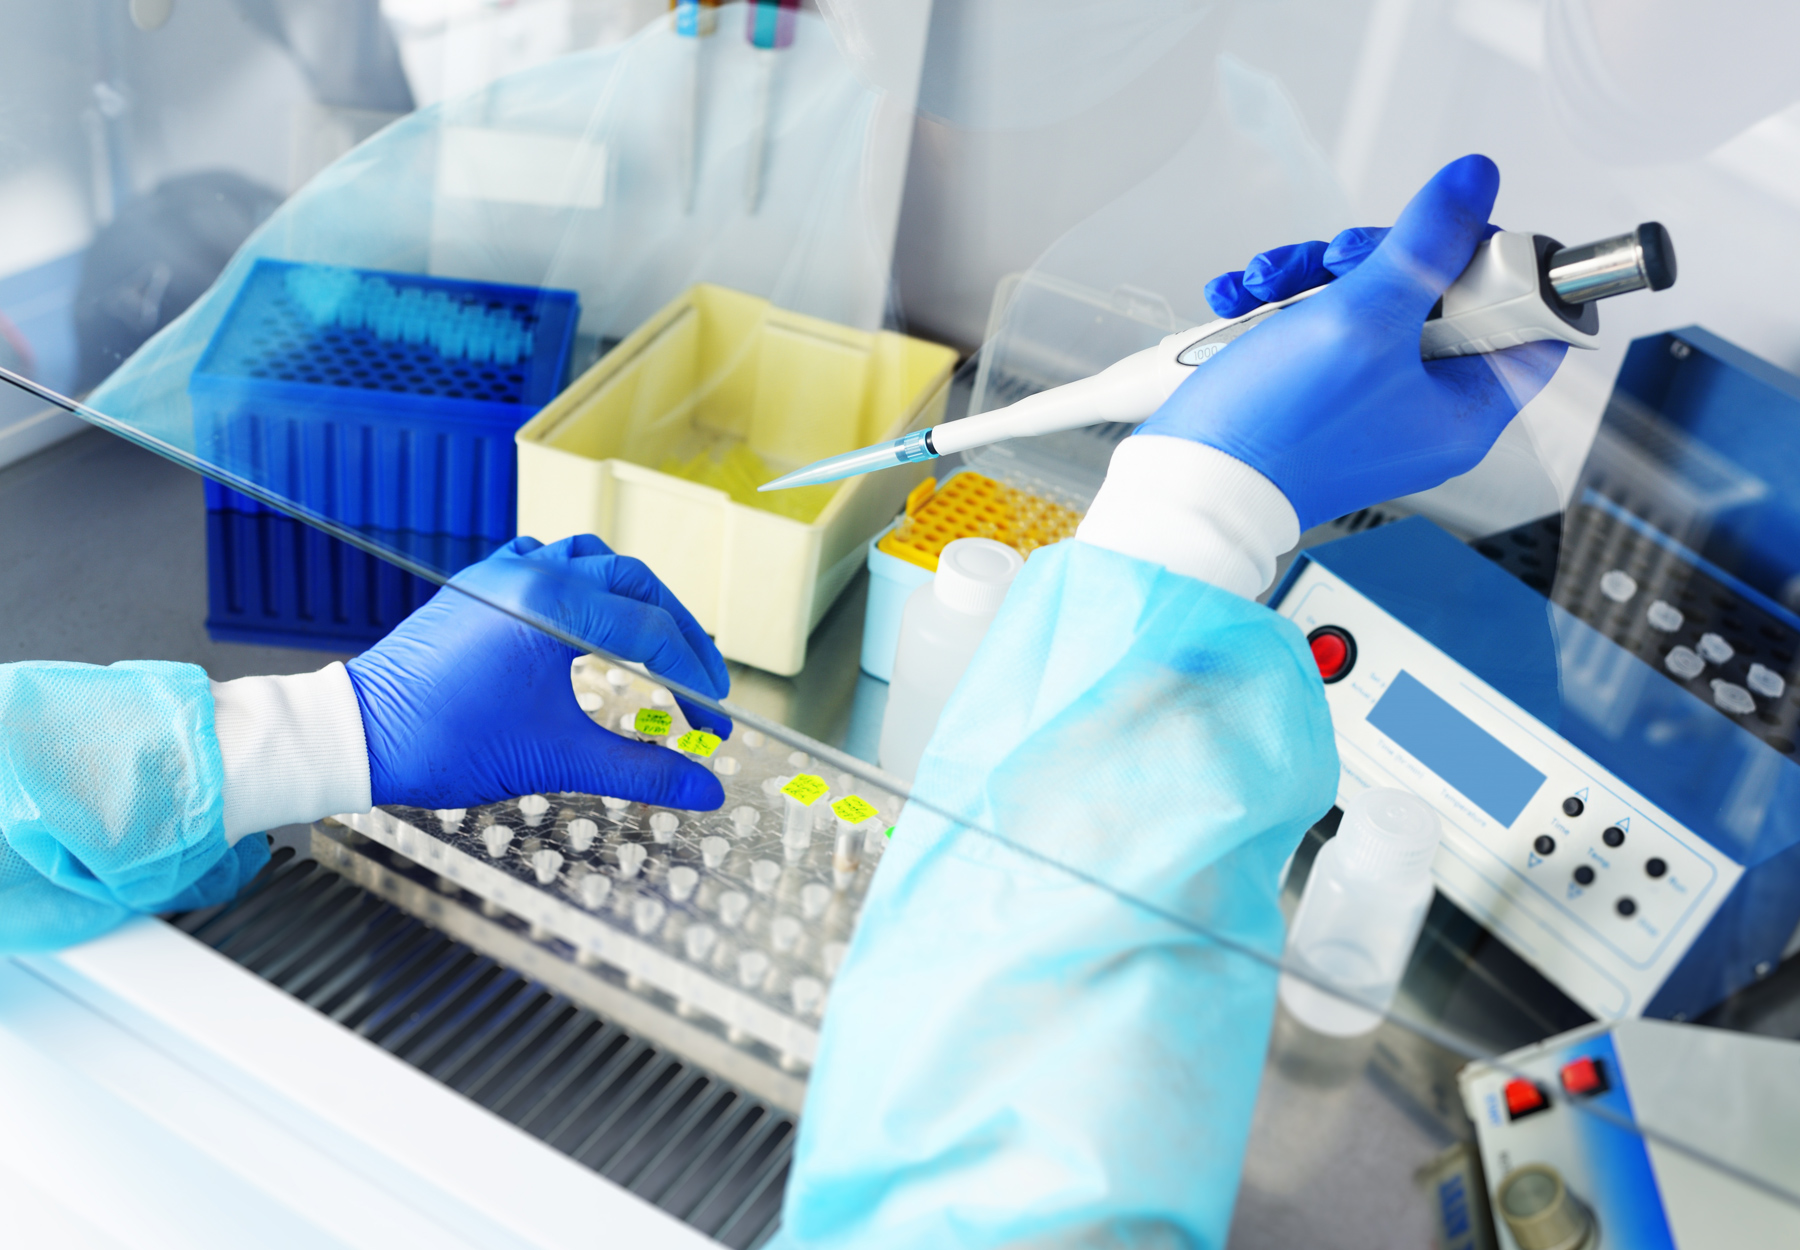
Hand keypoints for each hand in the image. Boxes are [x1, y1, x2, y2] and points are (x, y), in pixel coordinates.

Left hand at [346, 535, 731, 812]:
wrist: (359, 738)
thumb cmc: (449, 744)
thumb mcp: (557, 759)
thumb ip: (641, 771)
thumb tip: (706, 788)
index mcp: (554, 606)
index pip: (652, 632)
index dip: (695, 678)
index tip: (715, 719)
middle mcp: (530, 574)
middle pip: (635, 583)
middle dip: (679, 632)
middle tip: (705, 682)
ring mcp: (500, 574)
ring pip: (593, 561)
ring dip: (635, 599)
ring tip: (660, 644)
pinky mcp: (478, 586)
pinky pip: (547, 562)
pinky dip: (583, 585)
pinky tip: (591, 617)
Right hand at [1138, 154, 1567, 529]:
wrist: (1191, 488)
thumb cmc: (1277, 433)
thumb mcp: (1362, 319)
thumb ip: (1426, 243)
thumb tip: (1476, 183)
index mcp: (1466, 408)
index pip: (1531, 319)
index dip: (1497, 264)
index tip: (1450, 238)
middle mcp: (1425, 408)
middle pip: (1441, 295)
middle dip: (1377, 261)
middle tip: (1341, 265)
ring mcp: (1370, 402)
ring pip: (1373, 301)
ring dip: (1315, 277)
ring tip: (1268, 284)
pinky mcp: (1321, 397)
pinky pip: (1322, 327)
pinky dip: (1284, 306)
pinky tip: (1246, 302)